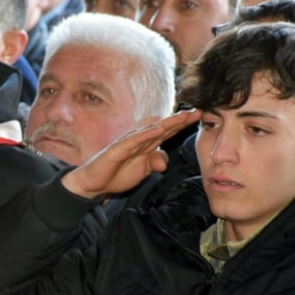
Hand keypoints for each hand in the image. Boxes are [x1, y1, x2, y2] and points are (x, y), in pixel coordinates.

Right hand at [62, 110, 200, 198]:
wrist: (94, 182)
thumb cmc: (117, 174)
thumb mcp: (144, 170)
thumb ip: (156, 163)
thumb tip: (165, 160)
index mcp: (146, 145)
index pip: (167, 132)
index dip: (182, 124)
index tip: (199, 117)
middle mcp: (139, 140)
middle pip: (163, 127)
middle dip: (180, 120)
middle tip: (198, 111)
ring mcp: (128, 143)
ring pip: (151, 130)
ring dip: (167, 123)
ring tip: (183, 116)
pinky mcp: (118, 149)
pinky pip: (134, 140)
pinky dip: (146, 133)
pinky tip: (158, 128)